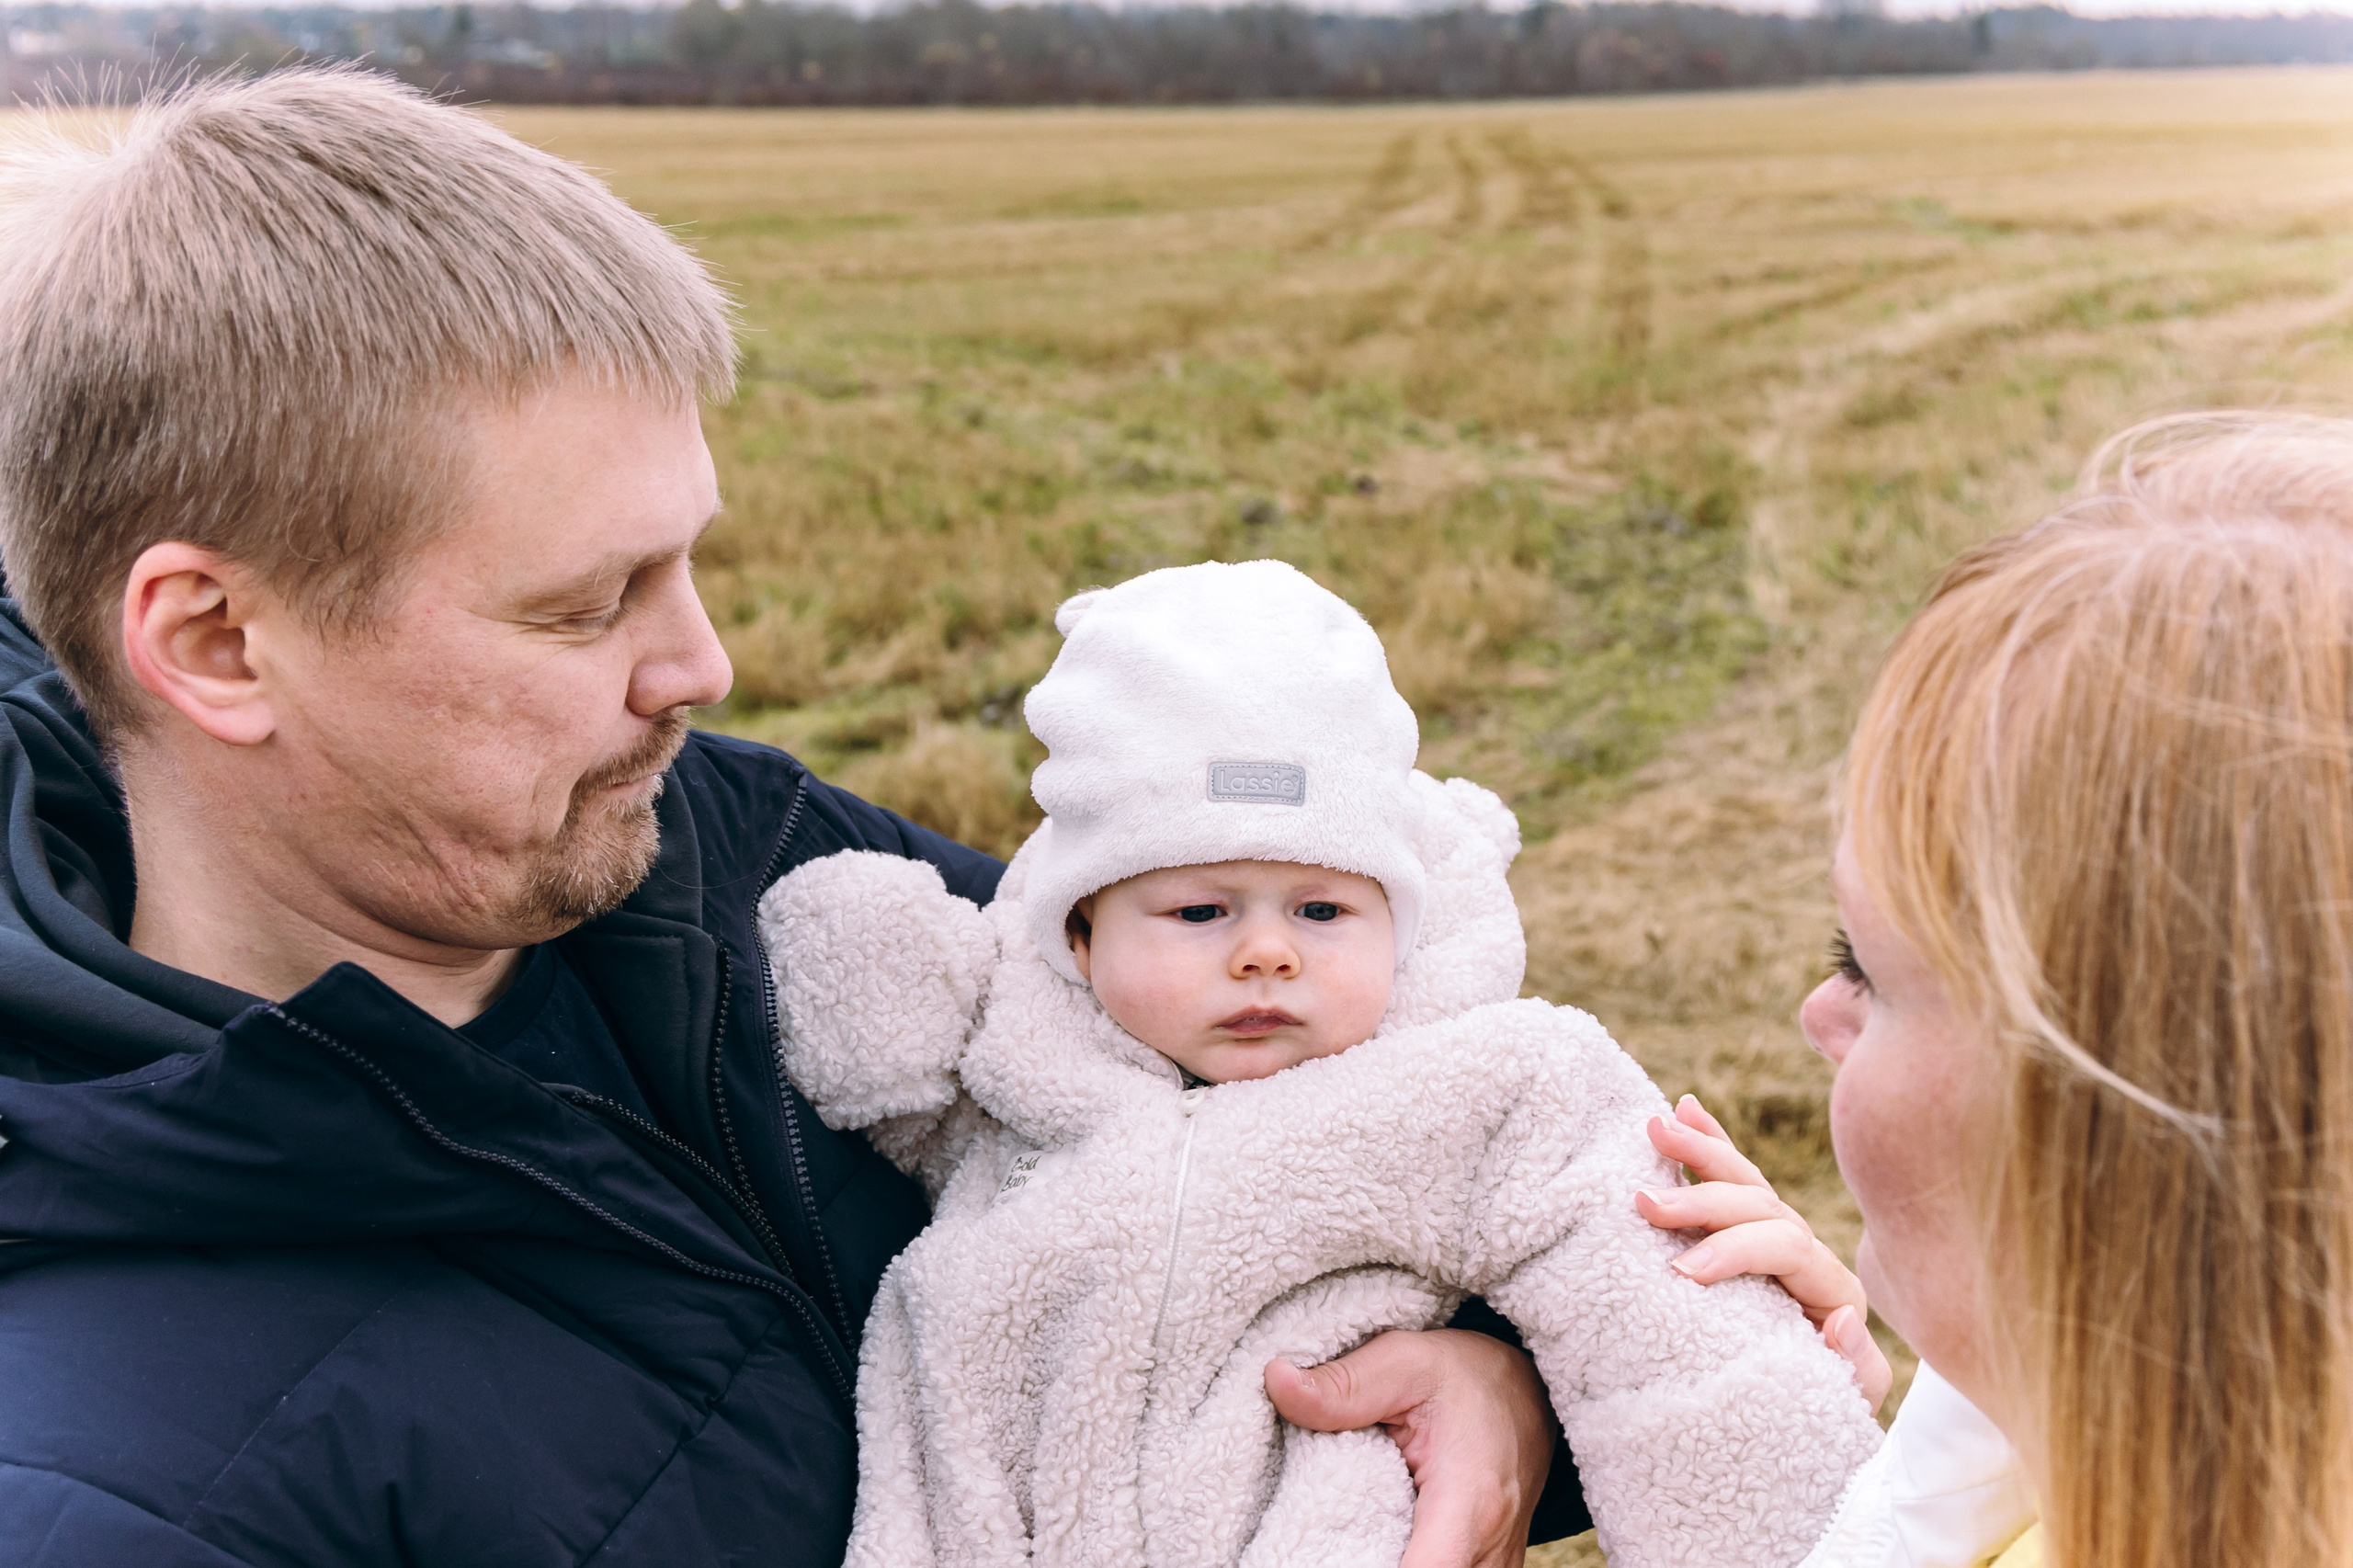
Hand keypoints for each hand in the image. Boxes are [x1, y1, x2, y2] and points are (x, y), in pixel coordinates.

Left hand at [1264, 1327, 1551, 1567]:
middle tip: (1315, 1541)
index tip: (1316, 1553)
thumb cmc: (1469, 1377)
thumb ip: (1342, 1384)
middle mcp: (1489, 1551)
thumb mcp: (1405, 1361)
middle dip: (1361, 1564)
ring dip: (1381, 1563)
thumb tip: (1276, 1384)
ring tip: (1339, 1541)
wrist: (1531, 1392)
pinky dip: (1403, 1563)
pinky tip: (1367, 1546)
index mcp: (1470, 1504)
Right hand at [1636, 1093, 1892, 1411]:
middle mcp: (1807, 1253)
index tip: (1681, 1271)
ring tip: (1655, 1128)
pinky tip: (1683, 1108)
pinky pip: (1732, 1176)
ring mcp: (1777, 1234)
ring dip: (1699, 1151)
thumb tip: (1841, 1317)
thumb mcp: (1844, 1398)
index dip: (1734, 1250)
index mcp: (1832, 1287)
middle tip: (1644, 1203)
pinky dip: (1709, 1143)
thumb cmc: (1819, 1406)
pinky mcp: (1749, 1230)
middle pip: (1760, 1204)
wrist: (1806, 1407)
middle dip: (1701, 1199)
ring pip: (1744, 1178)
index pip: (1785, 1247)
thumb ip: (1852, 1369)